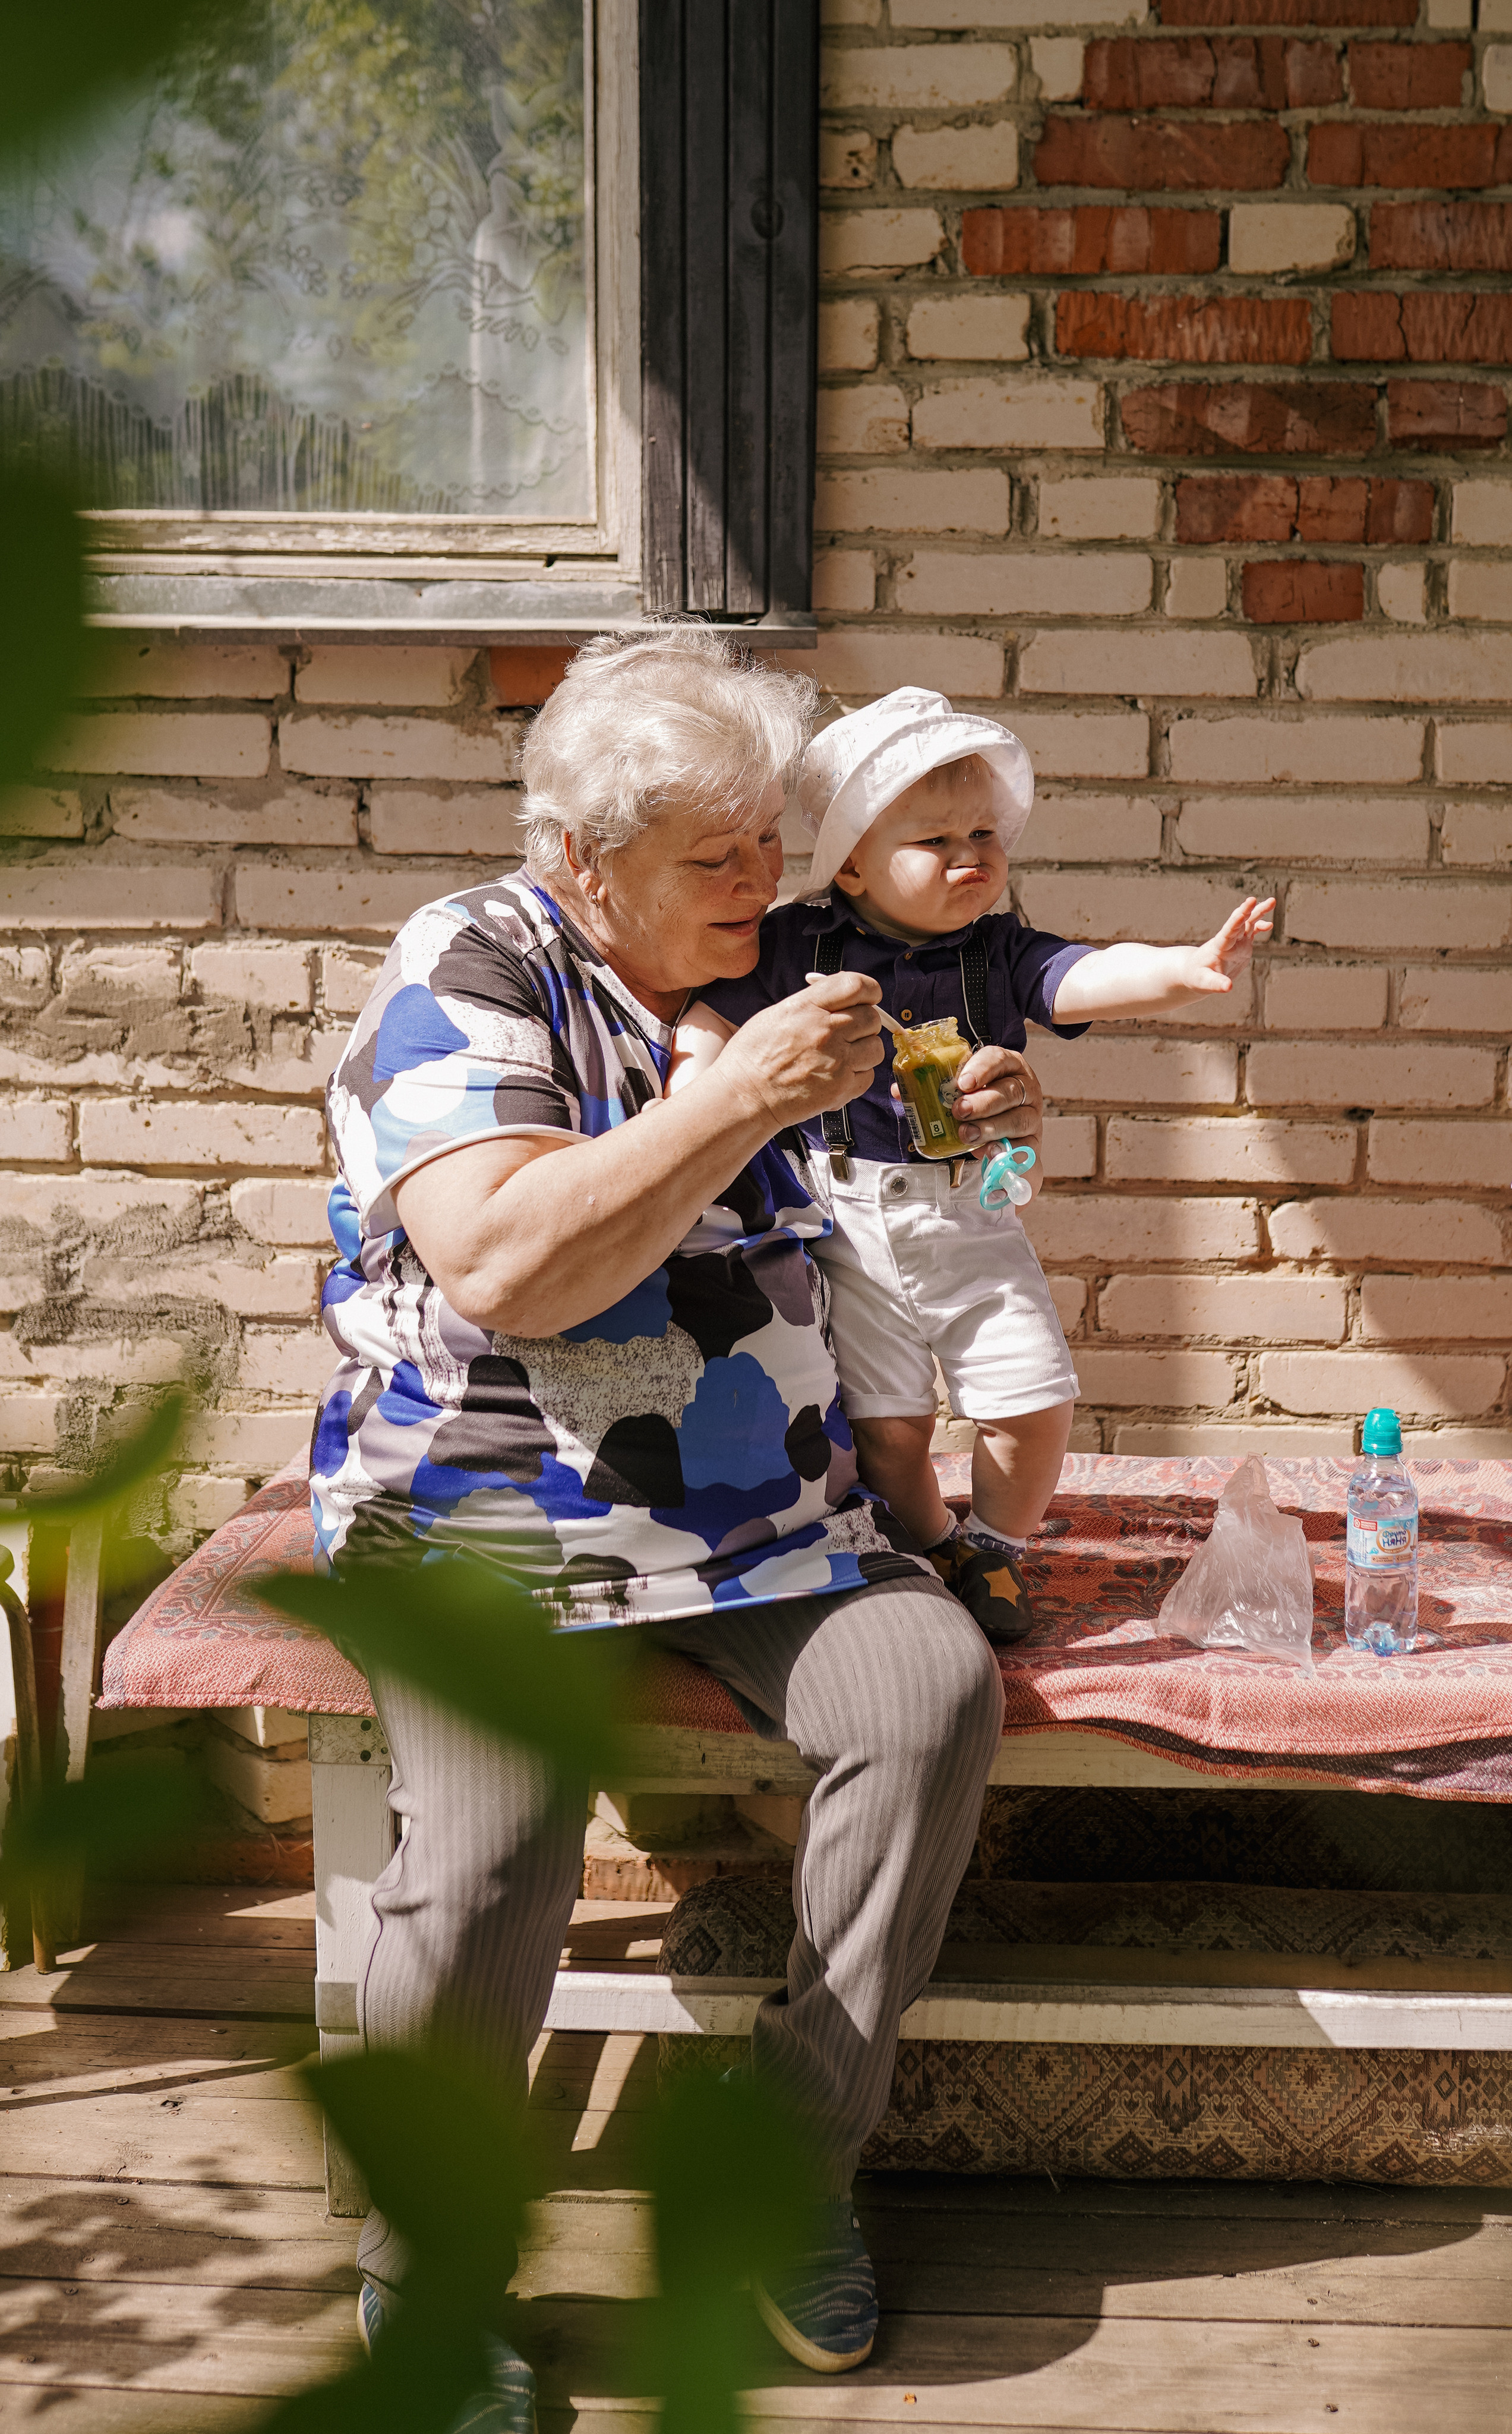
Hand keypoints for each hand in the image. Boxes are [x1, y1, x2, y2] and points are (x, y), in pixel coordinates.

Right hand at [718, 972, 884, 1127]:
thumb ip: (812, 1003)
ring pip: (876, 1047)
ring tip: (844, 1056)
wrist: (743, 1097)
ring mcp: (836, 1060)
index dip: (869, 990)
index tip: (868, 997)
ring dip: (864, 1051)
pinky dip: (858, 1076)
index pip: (856, 986)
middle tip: (849, 1032)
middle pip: (871, 1017)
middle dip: (864, 1023)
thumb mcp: (776, 1014)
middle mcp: (825, 1030)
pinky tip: (838, 1075)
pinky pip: (869, 1076)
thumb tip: (839, 999)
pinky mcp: (841, 1088)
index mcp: (807, 1006)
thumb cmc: (752, 1057)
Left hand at [890, 1044, 1043, 1156]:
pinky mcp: (1033, 1142)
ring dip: (989, 1127)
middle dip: (982, 1102)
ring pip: (1016, 1119)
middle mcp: (1025, 1087)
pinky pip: (1022, 1147)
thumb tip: (899, 1091)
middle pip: (1008, 1091)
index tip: (963, 1082)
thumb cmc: (979, 1106)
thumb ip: (934, 1088)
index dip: (981, 1068)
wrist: (1001, 1139)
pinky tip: (988, 1153)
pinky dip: (1005, 1150)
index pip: (998, 1058)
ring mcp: (1031, 1115)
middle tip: (958, 1111)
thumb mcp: (960, 1092)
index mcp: (1007, 1066)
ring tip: (965, 1134)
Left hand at [1178, 895, 1274, 994]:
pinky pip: (1252, 931)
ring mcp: (1236, 941)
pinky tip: (1268, 925)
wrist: (1195, 972)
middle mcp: (1228, 940)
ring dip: (1258, 912)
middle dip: (1247, 910)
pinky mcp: (1241, 945)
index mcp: (1219, 946)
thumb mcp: (1204, 982)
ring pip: (1248, 922)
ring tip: (1272, 901)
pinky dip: (1260, 926)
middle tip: (1254, 899)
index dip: (1236, 920)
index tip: (1243, 909)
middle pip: (1239, 922)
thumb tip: (1228, 987)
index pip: (1229, 931)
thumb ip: (1216, 984)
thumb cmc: (1196, 977)